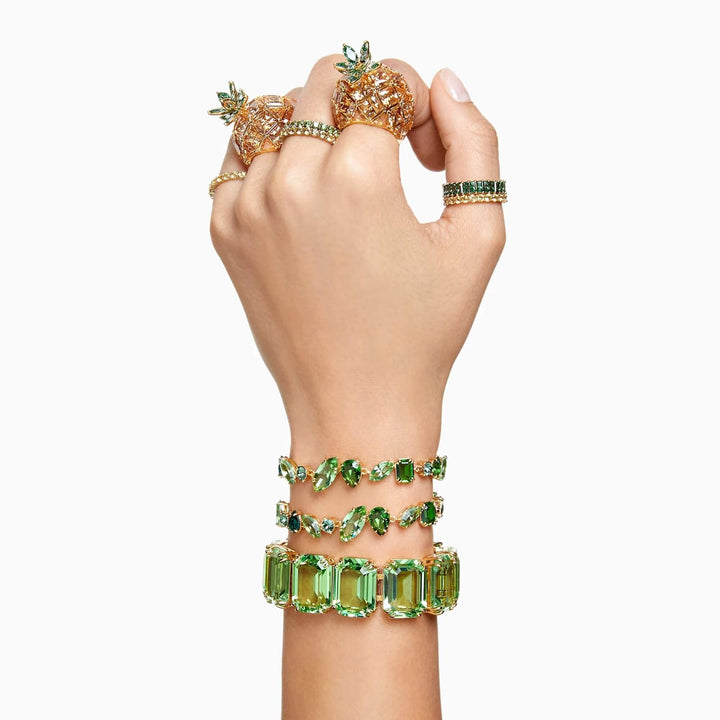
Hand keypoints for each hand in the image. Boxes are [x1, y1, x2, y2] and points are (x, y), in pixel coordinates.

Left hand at [210, 57, 504, 454]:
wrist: (356, 404)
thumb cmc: (422, 333)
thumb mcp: (479, 240)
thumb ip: (475, 145)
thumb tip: (445, 86)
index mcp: (358, 179)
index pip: (383, 81)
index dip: (416, 104)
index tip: (423, 152)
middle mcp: (293, 183)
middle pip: (323, 80)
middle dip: (366, 102)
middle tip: (388, 158)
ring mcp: (249, 207)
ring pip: (276, 111)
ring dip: (318, 126)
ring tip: (346, 178)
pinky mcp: (226, 231)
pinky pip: (238, 155)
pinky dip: (271, 154)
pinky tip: (305, 193)